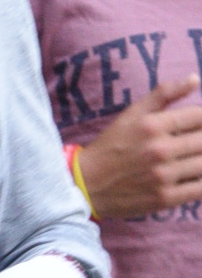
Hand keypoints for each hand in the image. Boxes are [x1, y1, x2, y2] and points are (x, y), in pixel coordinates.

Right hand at [77, 74, 201, 218]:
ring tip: (191, 157)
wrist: (86, 185)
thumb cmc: (111, 146)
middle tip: (192, 143)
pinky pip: (200, 189)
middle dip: (201, 140)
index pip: (199, 116)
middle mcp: (160, 150)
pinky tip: (194, 176)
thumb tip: (195, 79)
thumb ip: (164, 94)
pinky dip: (201, 181)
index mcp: (152, 125)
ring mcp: (164, 176)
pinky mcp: (165, 198)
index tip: (197, 125)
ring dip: (201, 159)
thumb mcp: (131, 114)